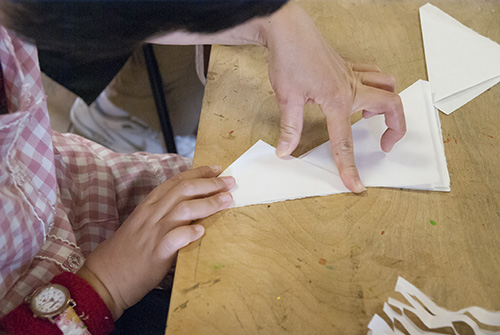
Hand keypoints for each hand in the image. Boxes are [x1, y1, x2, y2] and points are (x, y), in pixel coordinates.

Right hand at [77, 166, 234, 318]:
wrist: (104, 279)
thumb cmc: (126, 253)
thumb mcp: (143, 226)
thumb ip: (164, 215)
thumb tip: (193, 208)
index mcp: (148, 206)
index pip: (176, 182)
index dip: (198, 173)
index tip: (217, 169)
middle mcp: (151, 215)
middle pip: (184, 190)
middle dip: (210, 183)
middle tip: (230, 181)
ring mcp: (153, 233)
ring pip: (183, 209)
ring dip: (208, 203)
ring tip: (228, 200)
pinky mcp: (155, 254)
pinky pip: (174, 239)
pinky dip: (189, 232)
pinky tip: (202, 230)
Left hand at [263, 2, 405, 192]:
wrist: (288, 29)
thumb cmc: (290, 58)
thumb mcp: (287, 98)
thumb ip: (290, 128)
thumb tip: (285, 151)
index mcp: (338, 100)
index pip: (345, 142)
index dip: (350, 167)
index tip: (356, 185)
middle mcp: (352, 87)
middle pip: (391, 106)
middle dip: (396, 129)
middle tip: (384, 144)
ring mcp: (352, 75)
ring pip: (388, 85)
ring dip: (389, 104)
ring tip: (373, 118)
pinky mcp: (347, 66)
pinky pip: (373, 74)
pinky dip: (376, 85)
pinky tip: (362, 94)